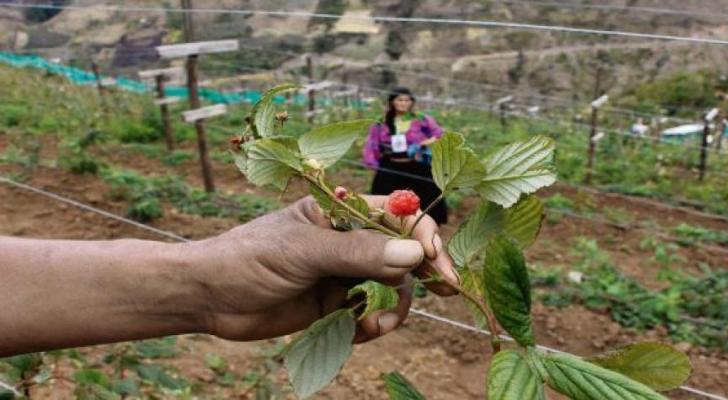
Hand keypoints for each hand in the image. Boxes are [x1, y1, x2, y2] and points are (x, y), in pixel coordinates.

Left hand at [190, 195, 457, 342]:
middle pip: (403, 252)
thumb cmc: (248, 258)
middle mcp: (348, 240)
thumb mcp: (304, 251)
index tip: (437, 263)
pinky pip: (370, 313)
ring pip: (392, 286)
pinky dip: (372, 324)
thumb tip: (414, 256)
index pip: (397, 216)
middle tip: (446, 291)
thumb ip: (357, 253)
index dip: (423, 236)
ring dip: (395, 306)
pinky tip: (361, 332)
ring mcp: (343, 273)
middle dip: (423, 272)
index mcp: (341, 212)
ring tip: (380, 324)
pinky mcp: (334, 304)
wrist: (208, 299)